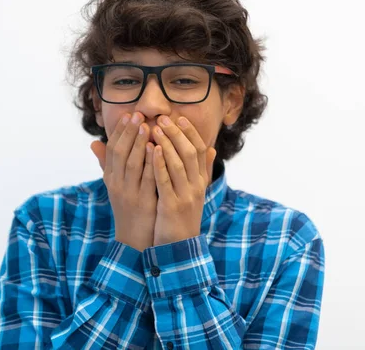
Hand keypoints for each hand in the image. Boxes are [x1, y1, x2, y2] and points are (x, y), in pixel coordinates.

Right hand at [91, 112, 156, 251]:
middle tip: (138, 114)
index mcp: (111, 179)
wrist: (134, 239)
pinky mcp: (143, 202)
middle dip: (129, 132)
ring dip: (139, 144)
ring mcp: (130, 193)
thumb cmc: (127, 208)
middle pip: (121, 153)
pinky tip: (156, 150)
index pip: (112, 150)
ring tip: (147, 126)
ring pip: (133, 164)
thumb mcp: (114, 186)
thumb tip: (93, 143)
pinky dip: (150, 163)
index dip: (119, 131)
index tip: (128, 114)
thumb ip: (107, 164)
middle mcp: (117, 184)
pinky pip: (147, 179)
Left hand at [151, 116, 216, 245]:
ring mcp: (185, 196)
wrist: (179, 247)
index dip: (190, 132)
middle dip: (176, 133)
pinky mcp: (172, 206)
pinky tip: (151, 151)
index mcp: (200, 181)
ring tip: (155, 128)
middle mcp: (196, 186)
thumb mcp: (195, 192)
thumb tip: (212, 148)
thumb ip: (202, 170)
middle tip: (163, 118)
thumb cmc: (182, 216)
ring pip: (178, 163)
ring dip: (167, 143)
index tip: (179, 117)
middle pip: (190, 152)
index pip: (199, 150)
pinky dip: (159, 163)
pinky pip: (165, 180)